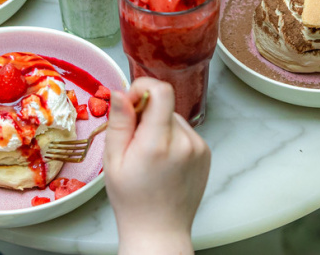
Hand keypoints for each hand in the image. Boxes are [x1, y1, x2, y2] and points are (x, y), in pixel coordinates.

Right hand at [104, 77, 210, 254]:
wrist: (160, 230)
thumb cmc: (132, 200)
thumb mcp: (113, 161)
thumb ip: (119, 122)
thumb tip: (120, 92)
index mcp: (158, 143)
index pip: (161, 91)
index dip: (143, 88)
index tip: (131, 103)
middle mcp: (184, 142)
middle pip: (165, 105)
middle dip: (147, 114)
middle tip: (134, 141)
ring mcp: (199, 147)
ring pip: (174, 118)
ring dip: (160, 127)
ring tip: (150, 157)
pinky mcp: (206, 152)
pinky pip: (185, 132)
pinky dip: (172, 138)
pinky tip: (164, 162)